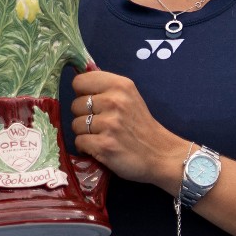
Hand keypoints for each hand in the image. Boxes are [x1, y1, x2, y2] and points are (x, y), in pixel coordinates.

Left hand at [69, 70, 181, 189]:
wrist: (160, 154)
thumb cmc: (142, 126)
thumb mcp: (130, 97)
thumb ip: (107, 89)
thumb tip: (79, 84)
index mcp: (121, 86)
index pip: (80, 81)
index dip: (83, 93)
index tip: (93, 102)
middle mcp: (114, 101)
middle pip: (75, 104)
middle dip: (84, 115)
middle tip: (102, 123)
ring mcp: (109, 124)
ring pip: (75, 124)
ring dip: (85, 133)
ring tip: (102, 136)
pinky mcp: (104, 145)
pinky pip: (79, 141)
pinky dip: (86, 147)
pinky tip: (100, 147)